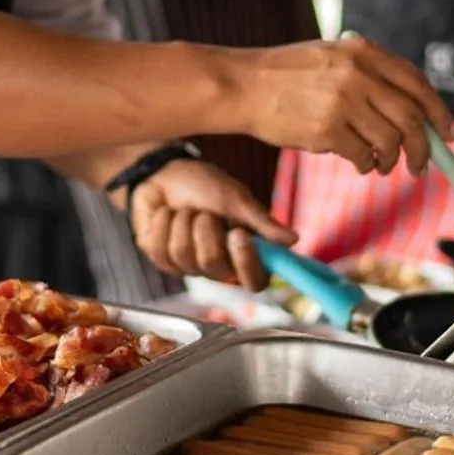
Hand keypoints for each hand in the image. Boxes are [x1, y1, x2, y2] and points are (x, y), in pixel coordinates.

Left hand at [126, 159, 294, 291]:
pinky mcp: (162, 260)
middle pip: (214, 265)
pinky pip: (160, 249)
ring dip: (183, 222)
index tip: (238, 233)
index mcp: (244, 253)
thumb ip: (261, 221)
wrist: (166, 173)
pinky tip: (166, 214)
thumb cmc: (205, 185)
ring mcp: (189, 266)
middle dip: (206, 229)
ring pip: (184, 255)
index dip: (247, 264)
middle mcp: (219, 266)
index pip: (256, 281)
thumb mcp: (236, 198)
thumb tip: (294, 239)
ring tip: (185, 210)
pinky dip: (163, 222)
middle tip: (204, 212)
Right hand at [238, 36, 453, 177]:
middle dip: (424, 148)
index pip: (417, 83)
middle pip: (411, 118)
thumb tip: (414, 114)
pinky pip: (362, 156)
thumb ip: (368, 74)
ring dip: (391, 161)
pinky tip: (357, 163)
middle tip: (422, 165)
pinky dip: (365, 165)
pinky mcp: (326, 130)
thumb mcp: (331, 56)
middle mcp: (357, 74)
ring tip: (380, 165)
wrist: (242, 86)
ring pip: (390, 142)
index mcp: (362, 51)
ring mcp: (342, 102)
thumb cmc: (285, 76)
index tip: (447, 133)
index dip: (438, 112)